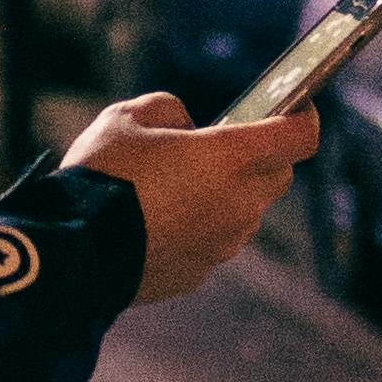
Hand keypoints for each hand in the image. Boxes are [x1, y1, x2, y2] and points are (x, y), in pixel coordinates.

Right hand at [62, 88, 318, 302]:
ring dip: (229, 196)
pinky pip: (214, 243)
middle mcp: (238, 203)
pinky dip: (200, 229)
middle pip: (279, 176)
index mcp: (229, 157)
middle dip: (263, 158)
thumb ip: (168, 110)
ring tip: (181, 187)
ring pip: (247, 213)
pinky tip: (160, 223)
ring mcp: (222, 243)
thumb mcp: (127, 117)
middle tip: (224, 147)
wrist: (76, 250)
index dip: (304, 118)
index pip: (300, 136)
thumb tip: (185, 126)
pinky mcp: (200, 272)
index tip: (296, 108)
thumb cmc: (103, 175)